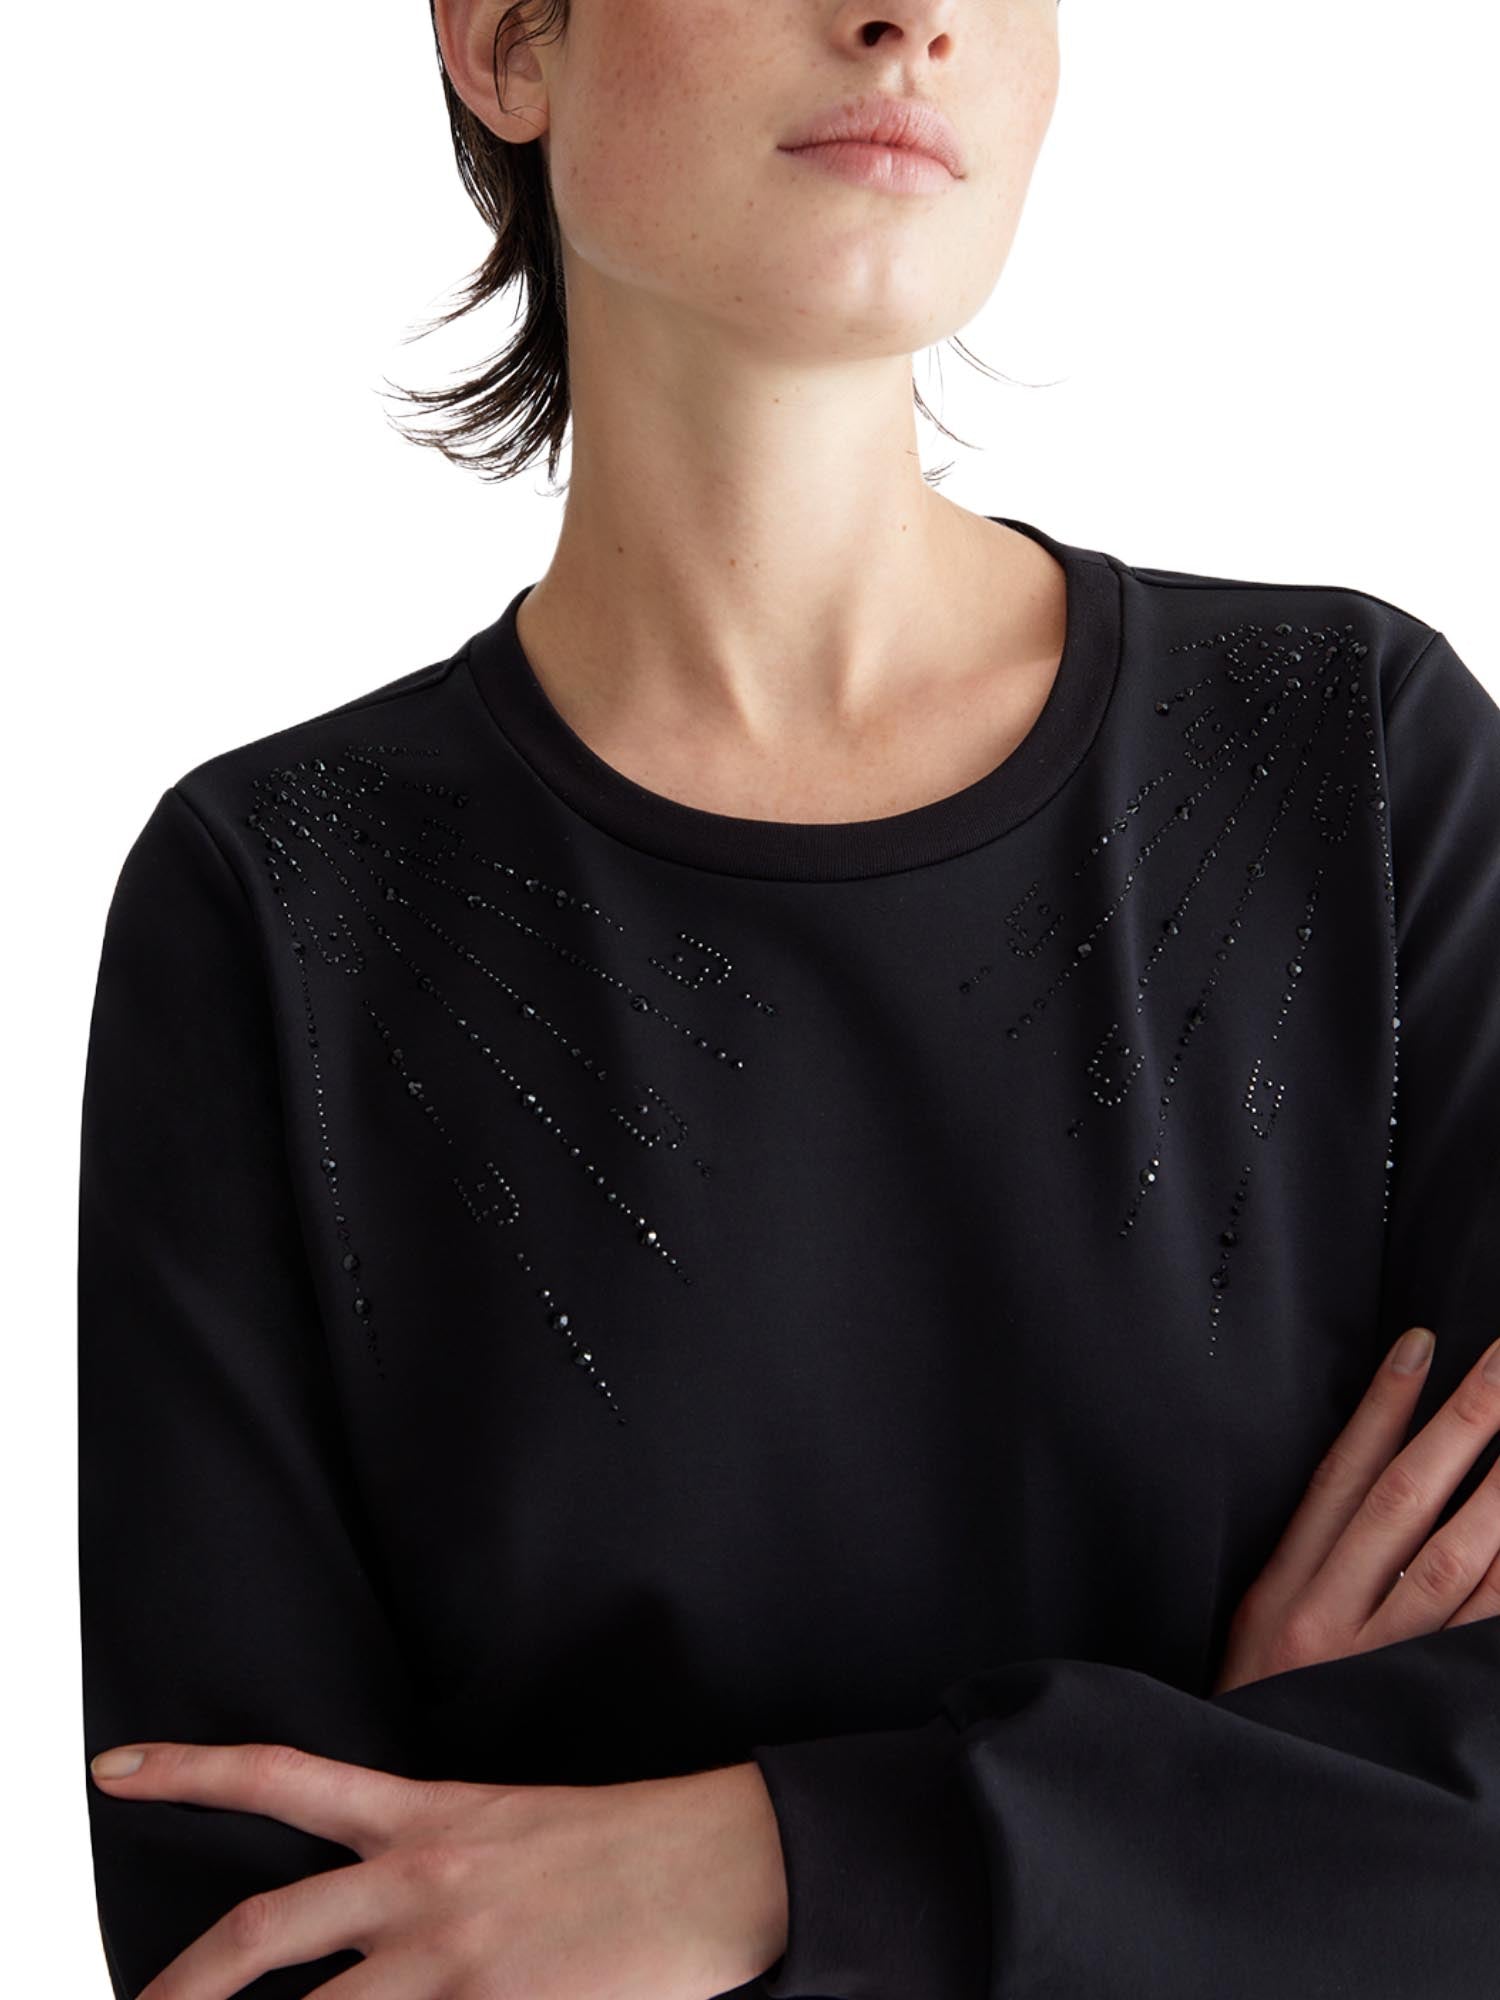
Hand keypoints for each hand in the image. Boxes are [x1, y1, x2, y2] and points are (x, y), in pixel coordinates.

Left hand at [88, 1740, 789, 1999]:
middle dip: (176, 1988)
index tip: (116, 1770)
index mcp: (425, 1816)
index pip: (283, 1778)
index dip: (189, 1772)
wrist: (715, 1863)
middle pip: (259, 1933)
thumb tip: (360, 1922)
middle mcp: (418, 1882)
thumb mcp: (509, 1824)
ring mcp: (447, 1959)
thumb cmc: (626, 1841)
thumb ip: (425, 1863)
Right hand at [1211, 1326, 1499, 1694]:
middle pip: (1408, 1500)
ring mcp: (1386, 1667)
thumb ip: (1311, 1556)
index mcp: (1284, 1590)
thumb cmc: (1259, 1709)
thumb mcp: (1259, 1621)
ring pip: (1462, 1562)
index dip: (1382, 1407)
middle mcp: (1332, 1620)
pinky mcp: (1427, 1707)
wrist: (1258, 1815)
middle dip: (1465, 1422)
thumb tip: (1371, 1471)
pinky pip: (1486, 1636)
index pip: (1341, 1477)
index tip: (1422, 1344)